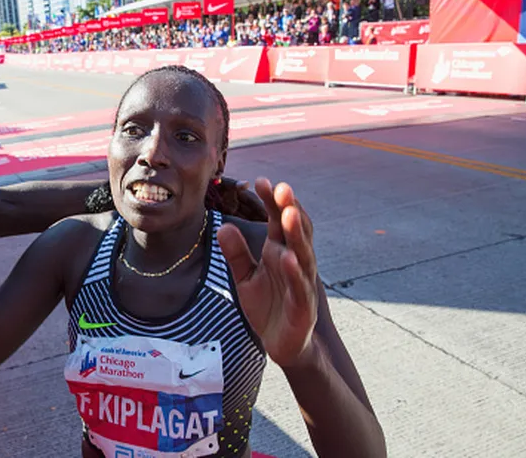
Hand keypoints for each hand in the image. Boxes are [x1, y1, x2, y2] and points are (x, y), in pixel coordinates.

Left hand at [216, 179, 317, 367]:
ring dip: (296, 233)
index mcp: (279, 251)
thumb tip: (223, 226)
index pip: (278, 220)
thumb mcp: (245, 277)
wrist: (282, 344)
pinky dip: (295, 272)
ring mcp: (302, 282)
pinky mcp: (303, 305)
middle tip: (282, 187)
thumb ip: (236, 253)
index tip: (260, 181)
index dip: (272, 201)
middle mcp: (294, 261)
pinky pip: (300, 286)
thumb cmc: (268, 306)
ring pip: (302, 253)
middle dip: (289, 208)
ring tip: (289, 213)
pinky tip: (288, 258)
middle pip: (294, 230)